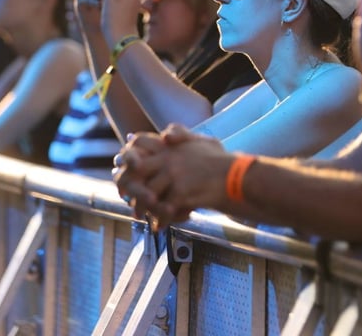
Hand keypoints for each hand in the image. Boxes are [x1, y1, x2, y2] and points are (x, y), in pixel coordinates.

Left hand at [114, 124, 232, 227]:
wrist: (237, 177)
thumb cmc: (222, 161)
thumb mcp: (203, 140)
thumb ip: (183, 135)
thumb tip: (165, 135)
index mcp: (171, 146)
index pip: (138, 143)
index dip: (128, 156)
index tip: (124, 168)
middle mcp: (169, 158)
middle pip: (135, 170)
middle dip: (128, 185)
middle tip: (125, 196)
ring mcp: (174, 175)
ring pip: (147, 193)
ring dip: (141, 207)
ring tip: (141, 216)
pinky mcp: (181, 192)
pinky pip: (163, 208)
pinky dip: (160, 219)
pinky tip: (159, 225)